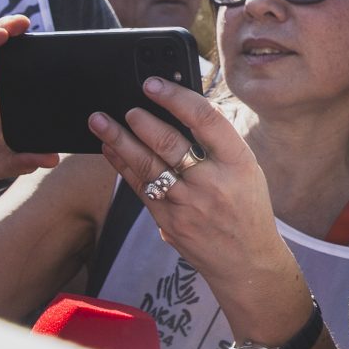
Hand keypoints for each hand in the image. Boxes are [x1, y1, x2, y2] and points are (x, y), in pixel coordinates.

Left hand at [90, 79, 299, 316]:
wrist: (246, 263)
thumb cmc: (247, 208)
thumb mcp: (247, 170)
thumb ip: (217, 144)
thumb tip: (176, 110)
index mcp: (239, 163)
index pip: (206, 120)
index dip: (177, 98)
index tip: (154, 85)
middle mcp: (213, 182)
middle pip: (170, 143)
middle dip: (141, 121)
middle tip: (126, 106)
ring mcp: (189, 205)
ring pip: (147, 166)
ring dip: (120, 141)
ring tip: (100, 122)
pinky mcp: (169, 222)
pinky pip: (140, 188)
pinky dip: (122, 166)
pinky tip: (109, 149)